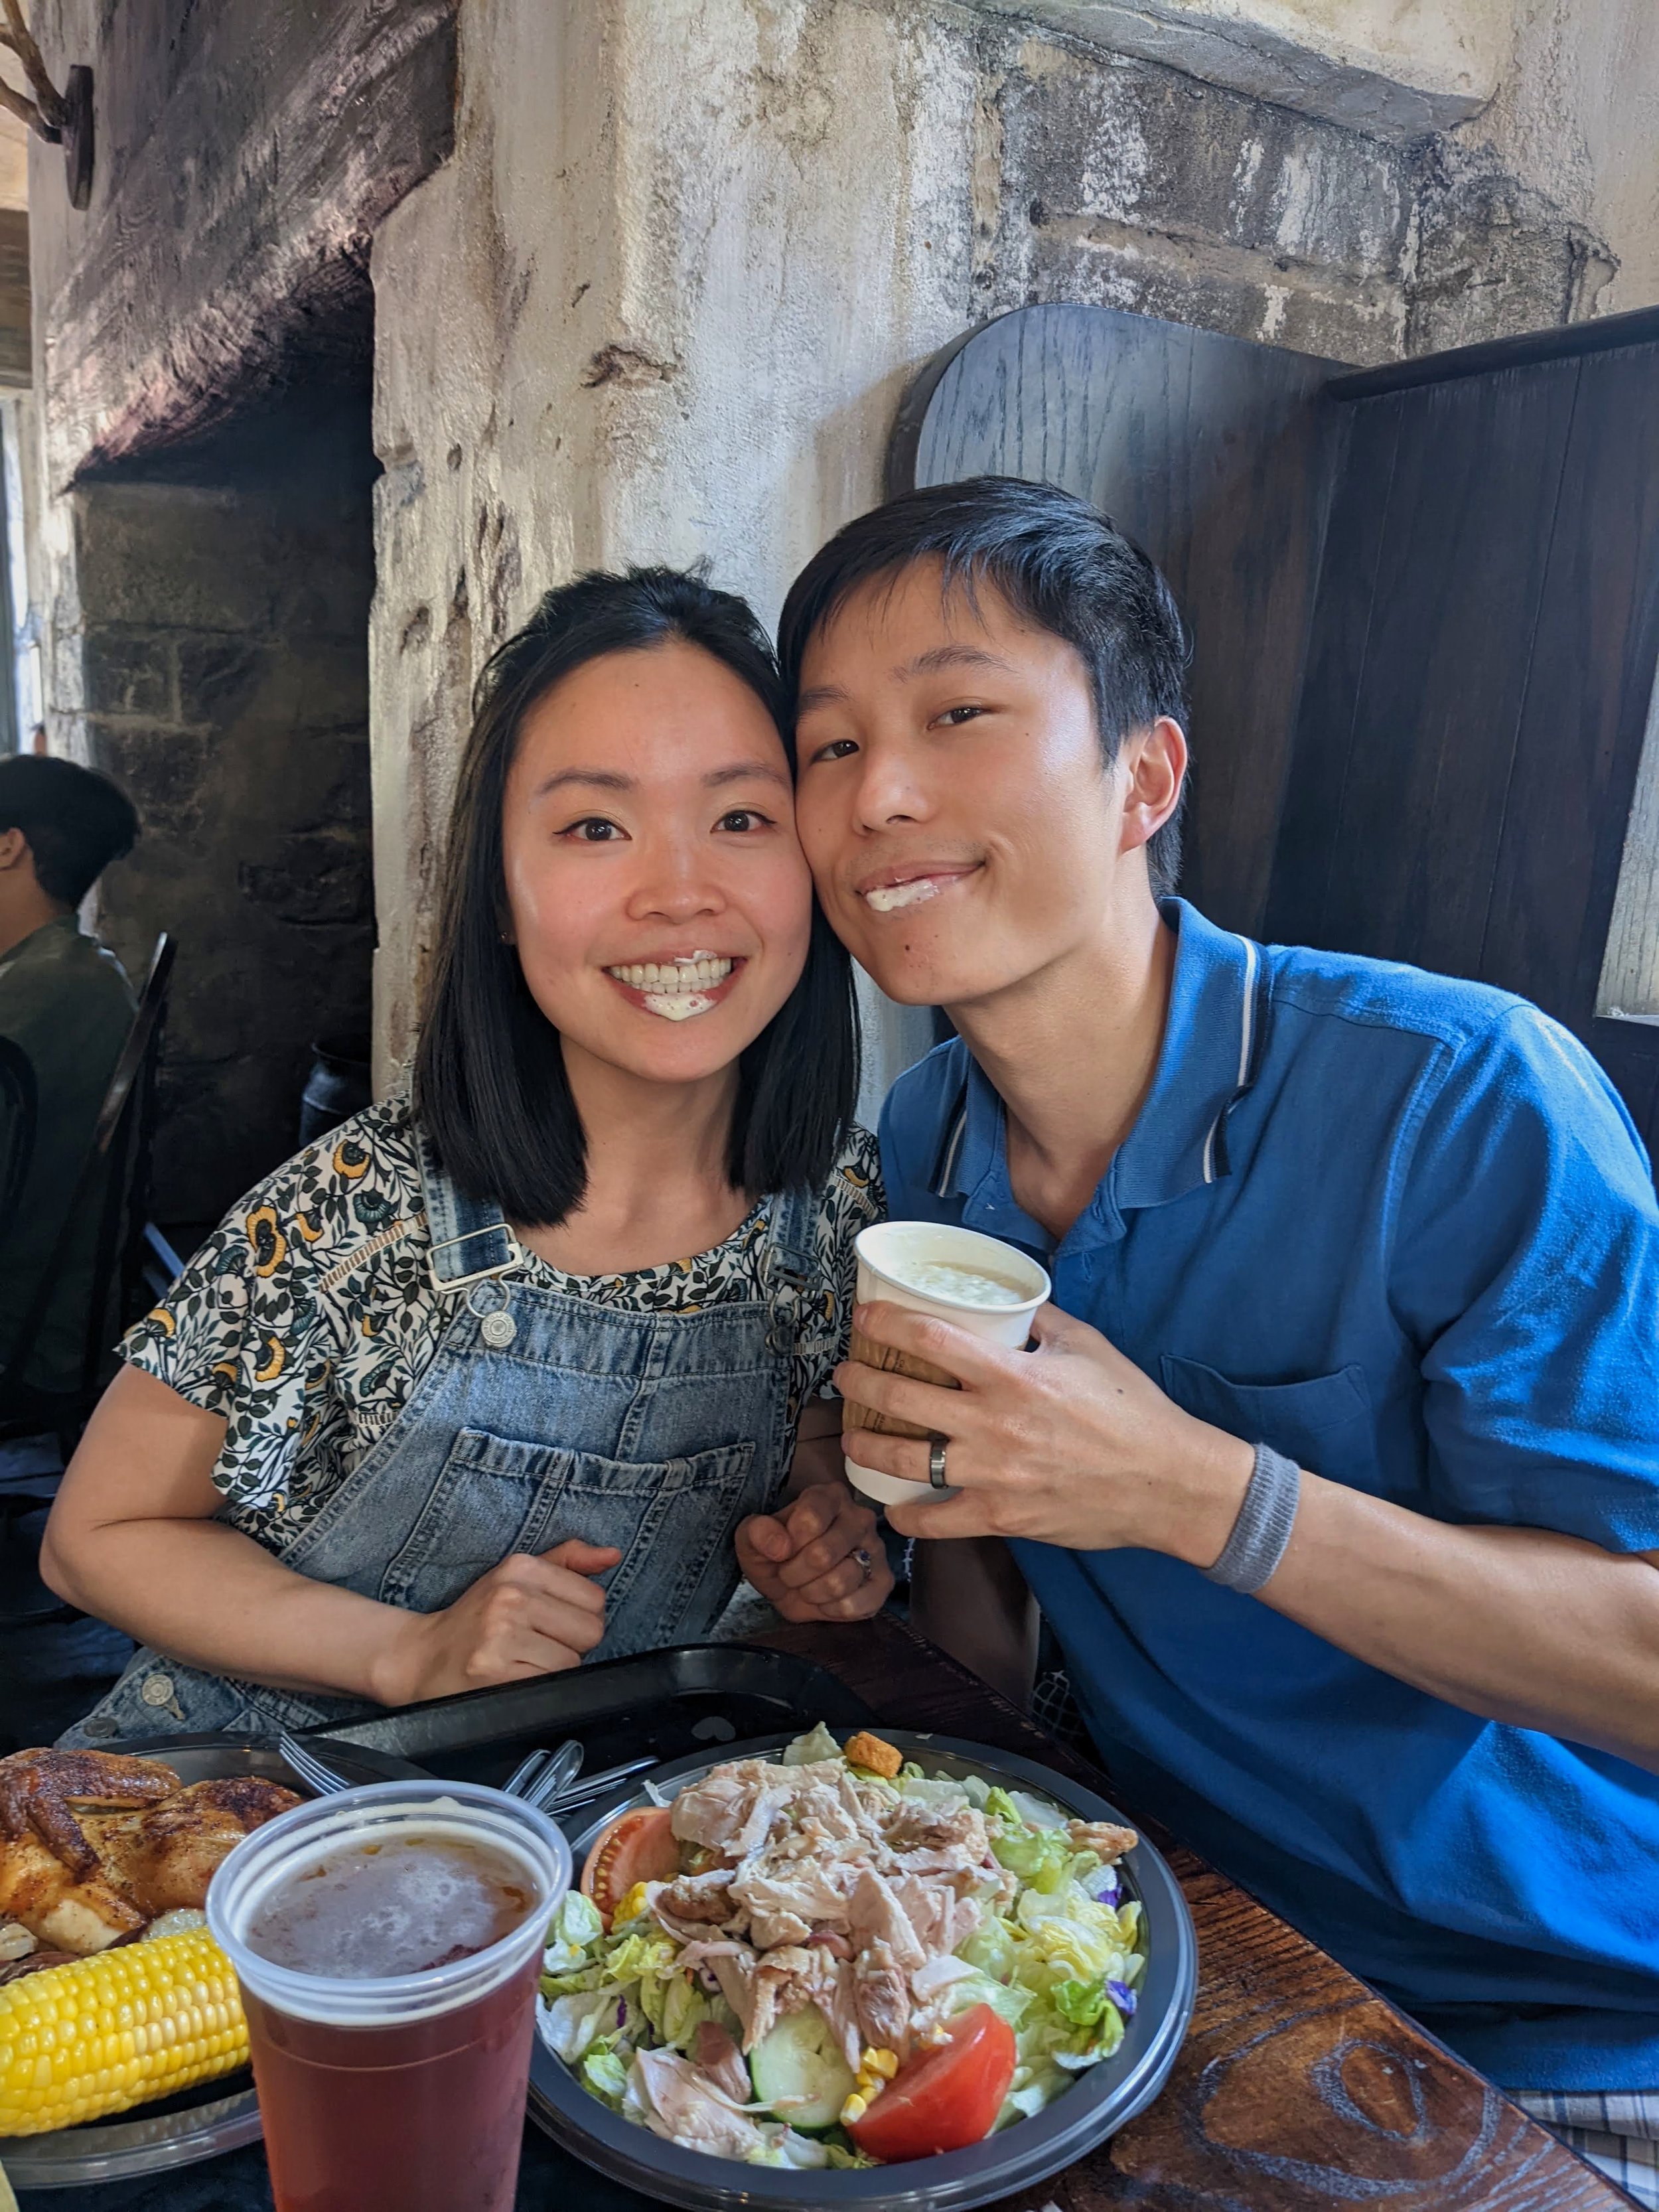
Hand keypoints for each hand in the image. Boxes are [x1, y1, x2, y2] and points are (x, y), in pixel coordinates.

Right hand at [372, 1539, 621, 1704]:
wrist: (422, 1657)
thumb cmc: (477, 1618)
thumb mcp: (516, 1576)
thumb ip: (568, 1561)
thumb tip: (613, 1555)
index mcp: (520, 1567)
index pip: (594, 1599)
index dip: (581, 1618)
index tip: (553, 1624)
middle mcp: (512, 1596)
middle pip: (590, 1631)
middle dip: (572, 1644)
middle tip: (538, 1645)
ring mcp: (502, 1635)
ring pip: (571, 1662)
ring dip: (554, 1669)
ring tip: (523, 1661)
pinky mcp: (496, 1673)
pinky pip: (550, 1684)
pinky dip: (539, 1686)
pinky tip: (514, 1676)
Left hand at [735, 1482, 892, 1621]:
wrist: (791, 1582)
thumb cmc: (776, 1554)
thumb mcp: (751, 1538)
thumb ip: (757, 1532)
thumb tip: (780, 1546)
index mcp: (828, 1497)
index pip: (809, 1519)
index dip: (787, 1545)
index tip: (780, 1550)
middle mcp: (859, 1517)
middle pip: (823, 1554)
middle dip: (795, 1573)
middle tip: (789, 1573)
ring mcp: (875, 1549)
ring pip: (840, 1582)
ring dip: (812, 1593)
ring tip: (807, 1586)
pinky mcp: (883, 1582)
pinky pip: (857, 1605)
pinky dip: (832, 1610)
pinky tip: (825, 1600)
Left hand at [834, 1301, 1252, 1559]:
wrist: (1168, 1482)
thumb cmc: (1132, 1410)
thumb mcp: (1087, 1345)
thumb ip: (1040, 1320)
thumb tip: (1007, 1302)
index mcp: (1013, 1375)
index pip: (931, 1339)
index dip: (887, 1325)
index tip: (864, 1320)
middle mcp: (994, 1424)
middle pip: (902, 1397)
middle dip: (861, 1382)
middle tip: (846, 1375)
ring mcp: (993, 1475)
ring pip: (905, 1460)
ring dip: (866, 1446)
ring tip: (852, 1437)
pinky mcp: (1001, 1517)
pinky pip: (935, 1520)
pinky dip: (906, 1515)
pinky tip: (892, 1506)